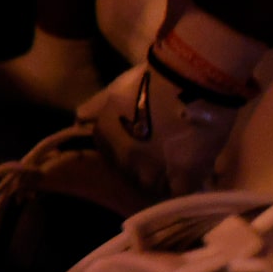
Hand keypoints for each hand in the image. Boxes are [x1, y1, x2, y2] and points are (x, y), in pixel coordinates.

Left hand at [79, 59, 239, 196]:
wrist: (188, 81)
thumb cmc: (153, 78)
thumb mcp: (116, 89)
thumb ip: (96, 106)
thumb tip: (79, 119)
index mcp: (105, 135)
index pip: (109, 154)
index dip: (126, 152)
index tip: (140, 147)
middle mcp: (124, 158)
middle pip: (131, 173)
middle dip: (143, 167)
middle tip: (162, 157)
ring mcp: (152, 170)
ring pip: (154, 186)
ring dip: (164, 179)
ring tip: (179, 166)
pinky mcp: (183, 178)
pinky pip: (180, 192)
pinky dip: (185, 186)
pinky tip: (193, 175)